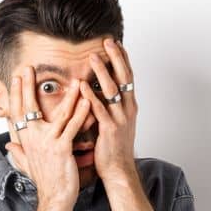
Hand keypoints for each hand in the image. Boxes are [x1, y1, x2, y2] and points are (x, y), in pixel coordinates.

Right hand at [5, 65, 92, 206]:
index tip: (16, 78)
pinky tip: (88, 100)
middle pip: (29, 107)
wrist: (55, 198)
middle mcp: (33, 139)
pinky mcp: (62, 148)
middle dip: (28, 86)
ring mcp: (47, 143)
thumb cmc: (45, 181)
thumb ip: (18, 153)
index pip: (18, 112)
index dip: (16, 94)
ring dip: (68, 95)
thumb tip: (8, 145)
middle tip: (30, 69)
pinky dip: (81, 112)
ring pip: (58, 114)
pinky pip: (73, 126)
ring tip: (74, 80)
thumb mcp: (27, 164)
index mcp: (26, 140)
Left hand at [82, 38, 138, 183]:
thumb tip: (99, 87)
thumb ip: (108, 103)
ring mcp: (120, 118)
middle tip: (108, 41)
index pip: (127, 76)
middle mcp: (127, 108)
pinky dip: (90, 97)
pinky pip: (99, 110)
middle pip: (124, 77)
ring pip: (112, 91)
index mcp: (128, 105)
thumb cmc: (113, 145)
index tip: (115, 42)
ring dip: (102, 73)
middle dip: (116, 58)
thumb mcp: (114, 119)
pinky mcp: (110, 130)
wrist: (118, 169)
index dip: (122, 58)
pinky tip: (82, 86)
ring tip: (93, 57)